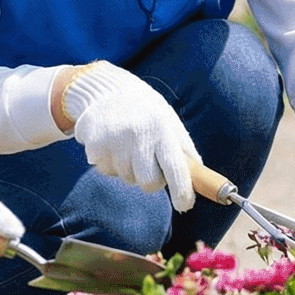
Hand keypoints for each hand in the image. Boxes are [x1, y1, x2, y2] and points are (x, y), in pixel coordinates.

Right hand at [60, 62, 197, 211]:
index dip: (182, 191)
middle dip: (151, 180)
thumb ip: (183, 149)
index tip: (184, 205)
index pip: (176, 168)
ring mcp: (115, 141)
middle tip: (148, 162)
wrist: (105, 89)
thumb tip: (199, 179)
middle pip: (149, 183)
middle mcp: (139, 135)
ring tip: (127, 144)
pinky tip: (111, 143)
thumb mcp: (168, 121)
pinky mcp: (95, 146)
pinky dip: (111, 163)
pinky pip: (107, 171)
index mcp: (162, 128)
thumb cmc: (145, 110)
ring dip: (129, 169)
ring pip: (127, 178)